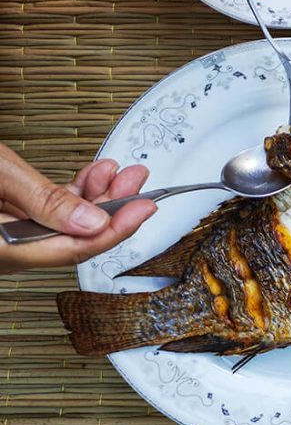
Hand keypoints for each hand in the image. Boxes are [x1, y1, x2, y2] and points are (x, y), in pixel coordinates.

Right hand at [0, 146, 157, 273]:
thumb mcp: (0, 174)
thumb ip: (46, 201)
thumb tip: (94, 221)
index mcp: (4, 249)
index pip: (74, 249)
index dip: (116, 229)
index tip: (143, 208)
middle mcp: (7, 251)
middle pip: (76, 237)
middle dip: (113, 208)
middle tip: (137, 183)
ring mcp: (10, 237)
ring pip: (66, 225)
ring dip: (97, 198)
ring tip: (120, 174)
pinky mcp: (9, 220)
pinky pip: (50, 215)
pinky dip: (74, 196)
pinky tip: (94, 178)